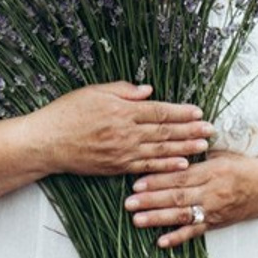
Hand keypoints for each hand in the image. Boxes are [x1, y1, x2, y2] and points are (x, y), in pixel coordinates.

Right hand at [34, 83, 213, 178]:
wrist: (46, 142)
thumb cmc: (66, 113)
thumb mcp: (93, 91)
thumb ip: (122, 90)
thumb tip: (148, 91)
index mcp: (121, 110)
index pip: (158, 111)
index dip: (180, 112)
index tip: (198, 111)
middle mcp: (125, 132)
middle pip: (165, 131)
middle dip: (190, 130)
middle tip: (211, 129)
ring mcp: (122, 152)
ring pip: (160, 150)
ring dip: (184, 148)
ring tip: (203, 145)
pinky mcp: (116, 167)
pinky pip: (147, 167)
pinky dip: (166, 166)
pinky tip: (181, 164)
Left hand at [123, 150, 257, 247]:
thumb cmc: (241, 165)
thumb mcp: (221, 153)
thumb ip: (196, 152)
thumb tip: (167, 142)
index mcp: (213, 171)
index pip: (181, 177)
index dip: (158, 181)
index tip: (136, 183)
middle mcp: (214, 192)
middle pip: (178, 197)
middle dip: (151, 200)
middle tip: (129, 202)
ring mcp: (215, 210)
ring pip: (183, 216)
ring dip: (158, 219)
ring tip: (137, 220)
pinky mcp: (217, 223)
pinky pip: (196, 232)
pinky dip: (178, 238)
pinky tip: (161, 242)